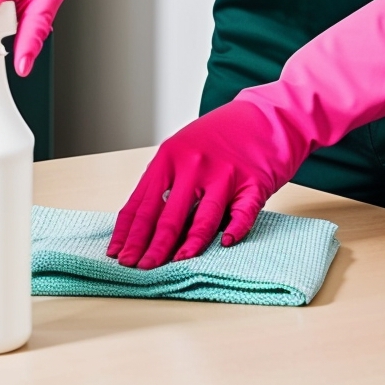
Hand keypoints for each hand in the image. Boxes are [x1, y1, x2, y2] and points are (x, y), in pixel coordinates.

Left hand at [107, 100, 293, 267]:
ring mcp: (224, 174)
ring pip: (202, 219)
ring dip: (186, 247)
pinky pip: (242, 214)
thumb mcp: (184, 149)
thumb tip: (141, 224)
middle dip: (150, 247)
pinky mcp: (254, 183)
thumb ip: (165, 180)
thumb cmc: (220, 137)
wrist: (266, 115)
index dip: (129, 233)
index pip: (142, 203)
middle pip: (167, 215)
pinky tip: (225, 244)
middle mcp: (194, 164)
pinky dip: (234, 230)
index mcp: (170, 156)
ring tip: (173, 264)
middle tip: (139, 269)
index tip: (118, 255)